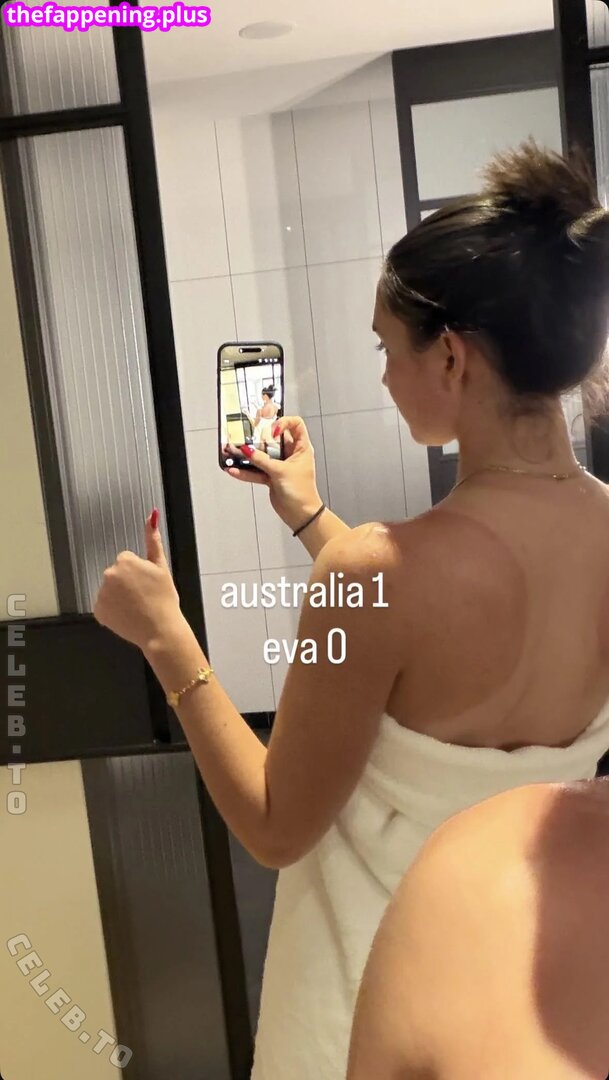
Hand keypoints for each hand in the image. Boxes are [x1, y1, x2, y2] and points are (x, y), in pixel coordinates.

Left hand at [93, 510, 182, 650]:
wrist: (160, 630)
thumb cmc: (164, 600)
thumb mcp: (161, 566)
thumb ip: (153, 538)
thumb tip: (152, 515)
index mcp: (124, 561)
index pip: (127, 562)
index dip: (139, 573)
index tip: (147, 584)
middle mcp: (109, 575)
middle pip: (117, 575)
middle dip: (127, 583)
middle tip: (143, 596)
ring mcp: (102, 594)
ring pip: (110, 590)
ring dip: (120, 597)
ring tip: (137, 607)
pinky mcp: (98, 611)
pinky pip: (104, 607)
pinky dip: (113, 611)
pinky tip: (127, 615)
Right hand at [227, 416, 321, 531]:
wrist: (300, 515)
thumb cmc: (302, 493)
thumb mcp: (281, 472)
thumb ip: (262, 460)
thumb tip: (248, 451)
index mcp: (301, 448)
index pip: (295, 424)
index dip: (283, 422)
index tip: (271, 430)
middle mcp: (291, 454)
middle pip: (274, 438)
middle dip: (260, 436)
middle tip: (248, 435)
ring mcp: (280, 465)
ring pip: (262, 455)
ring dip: (249, 455)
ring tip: (235, 452)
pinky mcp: (271, 477)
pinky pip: (256, 470)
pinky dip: (245, 471)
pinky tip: (234, 470)